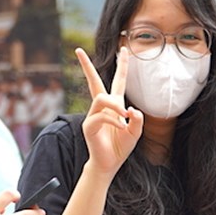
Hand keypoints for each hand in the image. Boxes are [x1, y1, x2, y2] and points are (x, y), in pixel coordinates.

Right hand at [75, 47, 142, 176]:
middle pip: (93, 81)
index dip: (122, 66)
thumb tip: (130, 110)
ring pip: (102, 99)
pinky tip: (121, 128)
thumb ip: (137, 120)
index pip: (118, 81)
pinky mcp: (88, 125)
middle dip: (86, 65)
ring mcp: (93, 115)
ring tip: (124, 119)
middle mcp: (101, 107)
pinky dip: (114, 120)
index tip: (124, 50)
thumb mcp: (136, 132)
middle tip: (78, 50)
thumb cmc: (121, 147)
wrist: (109, 164)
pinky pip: (102, 115)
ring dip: (116, 107)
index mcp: (115, 105)